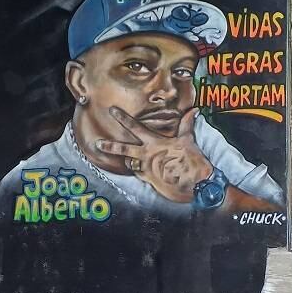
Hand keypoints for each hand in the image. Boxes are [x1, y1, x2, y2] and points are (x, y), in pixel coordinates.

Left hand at [95, 107, 213, 202]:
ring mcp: (146, 168)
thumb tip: (193, 110)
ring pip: (129, 163)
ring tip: (126, 160)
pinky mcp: (149, 180)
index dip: (123, 117)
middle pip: (123, 149)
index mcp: (154, 142)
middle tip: (97, 144)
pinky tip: (141, 170)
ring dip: (127, 161)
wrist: (193, 182)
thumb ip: (187, 124)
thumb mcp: (188, 139)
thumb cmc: (190, 160)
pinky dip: (138, 171)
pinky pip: (138, 174)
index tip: (112, 110)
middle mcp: (146, 155)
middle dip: (109, 146)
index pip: (135, 127)